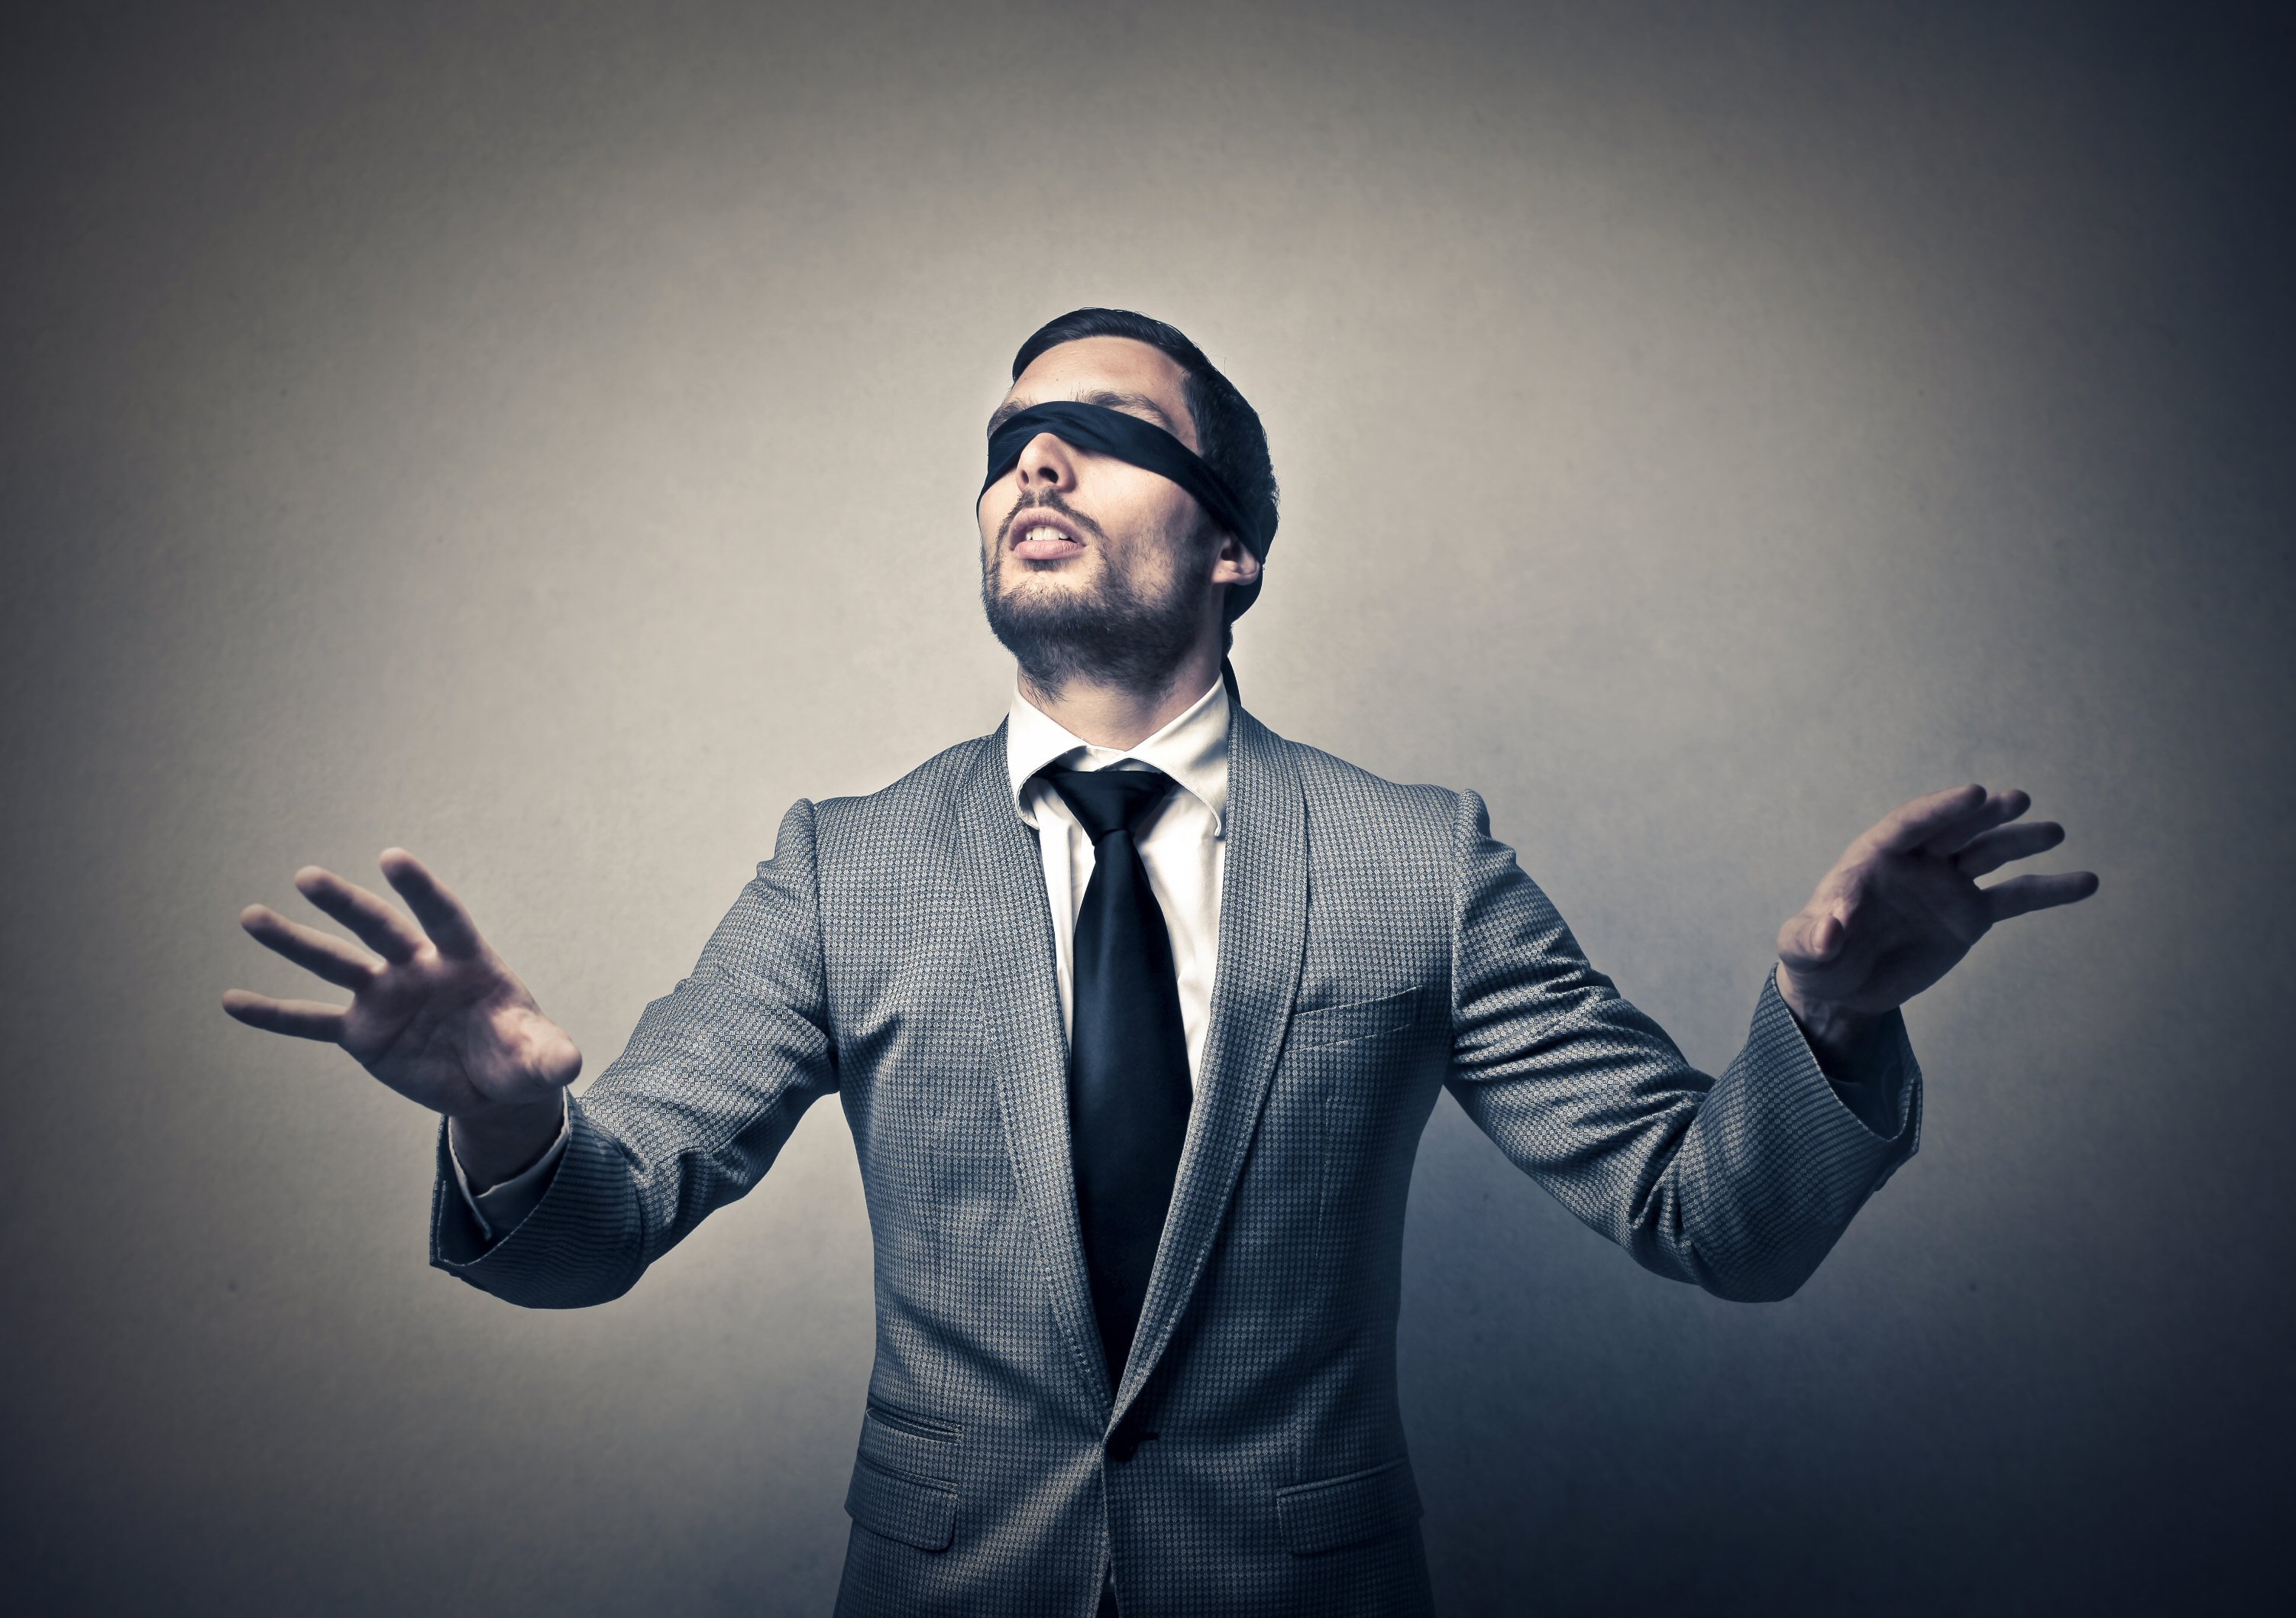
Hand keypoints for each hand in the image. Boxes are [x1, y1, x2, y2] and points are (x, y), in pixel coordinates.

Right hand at [224, 850, 579, 1179]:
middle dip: (346, 905)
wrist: (494, 1084)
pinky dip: (274, 1014)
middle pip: (379, 930)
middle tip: (307, 878)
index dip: (420, 891)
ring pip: (335, 964)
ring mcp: (385, 997)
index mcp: (466, 961)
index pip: (443, 917)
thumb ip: (548, 1055)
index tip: (392, 859)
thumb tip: (566, 1065)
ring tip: (251, 916)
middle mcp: (418, 969)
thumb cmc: (520, 1054)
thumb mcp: (540, 1058)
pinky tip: (232, 1001)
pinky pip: (312, 1022)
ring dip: (295, 942)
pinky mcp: (362, 1033)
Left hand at [1776, 784, 2098, 1036]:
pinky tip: (2086, 882)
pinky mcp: (1969, 915)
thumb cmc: (1815, 955)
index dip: (1940, 810)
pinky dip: (2049, 890)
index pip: (1910, 823)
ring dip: (2019, 841)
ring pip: (1989, 854)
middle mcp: (1916, 862)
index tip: (1974, 794)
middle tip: (2015, 800)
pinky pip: (2015, 898)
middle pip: (1954, 830)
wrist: (1843, 984)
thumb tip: (1828, 933)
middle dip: (1983, 815)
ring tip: (2053, 831)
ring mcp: (1947, 885)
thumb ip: (1811, 937)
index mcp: (1875, 856)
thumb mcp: (1802, 949)